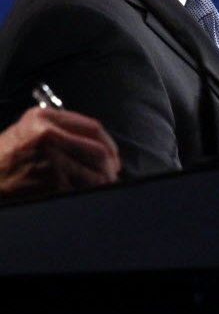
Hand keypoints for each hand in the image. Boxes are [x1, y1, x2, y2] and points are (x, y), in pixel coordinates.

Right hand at [0, 107, 120, 196]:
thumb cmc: (4, 157)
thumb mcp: (27, 131)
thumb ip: (60, 130)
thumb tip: (99, 145)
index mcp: (43, 118)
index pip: (93, 128)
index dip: (109, 144)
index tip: (113, 155)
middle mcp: (48, 135)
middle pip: (99, 151)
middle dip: (110, 166)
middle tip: (111, 173)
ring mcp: (50, 159)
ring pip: (95, 173)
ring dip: (103, 183)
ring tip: (100, 186)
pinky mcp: (50, 183)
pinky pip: (82, 190)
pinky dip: (89, 194)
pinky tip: (84, 195)